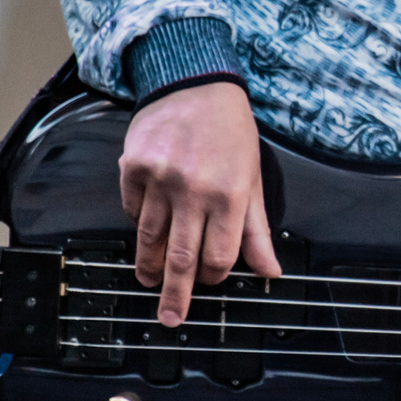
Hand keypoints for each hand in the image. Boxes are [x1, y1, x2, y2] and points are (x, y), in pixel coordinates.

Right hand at [118, 81, 279, 326]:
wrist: (193, 83)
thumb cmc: (230, 132)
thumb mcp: (253, 178)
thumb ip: (257, 230)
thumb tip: (269, 272)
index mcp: (228, 195)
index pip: (218, 256)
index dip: (213, 277)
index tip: (210, 281)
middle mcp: (192, 189)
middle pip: (181, 257)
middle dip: (175, 294)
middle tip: (169, 317)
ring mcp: (159, 178)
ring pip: (149, 237)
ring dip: (149, 265)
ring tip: (148, 280)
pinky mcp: (132, 167)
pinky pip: (131, 209)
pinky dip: (137, 222)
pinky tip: (144, 228)